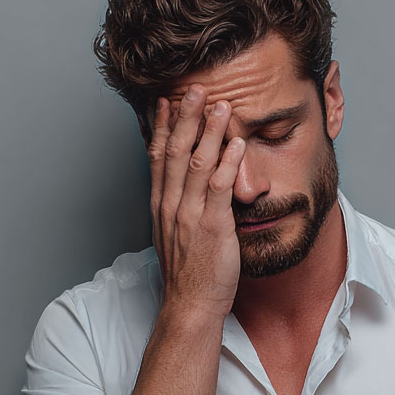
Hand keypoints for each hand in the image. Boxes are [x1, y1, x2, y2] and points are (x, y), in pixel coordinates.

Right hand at [147, 85, 245, 320]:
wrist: (190, 305)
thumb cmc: (188, 274)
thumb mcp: (174, 234)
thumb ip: (177, 207)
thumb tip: (184, 187)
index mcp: (161, 206)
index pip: (157, 157)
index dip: (162, 126)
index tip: (166, 100)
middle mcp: (171, 206)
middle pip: (175, 152)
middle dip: (185, 118)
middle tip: (194, 89)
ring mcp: (190, 216)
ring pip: (197, 164)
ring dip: (209, 132)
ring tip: (220, 105)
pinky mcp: (212, 227)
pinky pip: (220, 189)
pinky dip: (229, 163)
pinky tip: (237, 143)